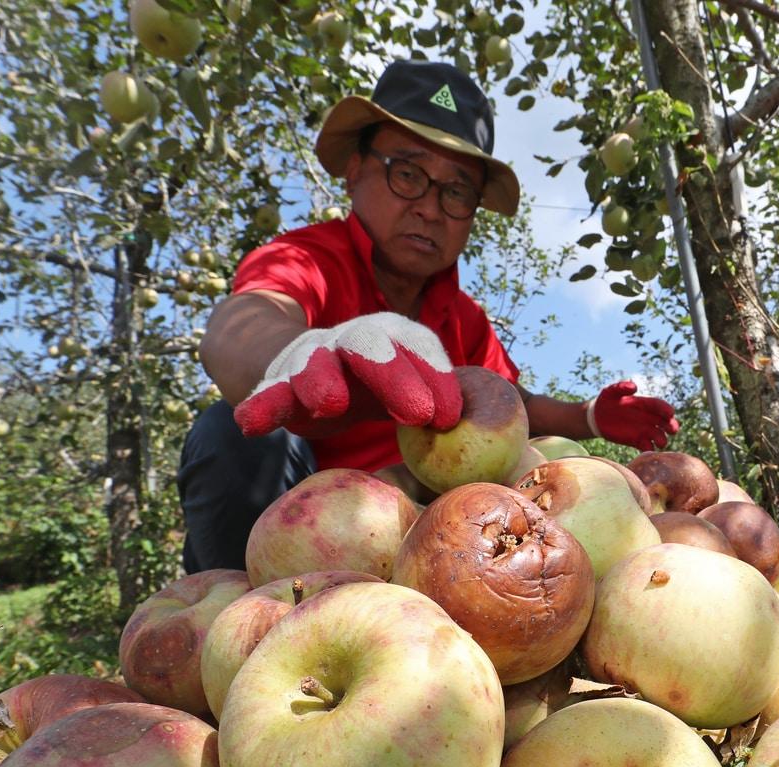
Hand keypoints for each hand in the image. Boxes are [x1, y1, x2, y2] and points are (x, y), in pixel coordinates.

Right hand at [233, 312, 461, 436]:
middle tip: (418, 414)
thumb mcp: (419, 385)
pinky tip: (250, 423)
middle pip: (371, 344)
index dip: (436, 377)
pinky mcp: (279, 384)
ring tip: (329, 404)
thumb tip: (528, 417)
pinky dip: (260, 405)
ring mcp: (312, 358)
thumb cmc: (380, 384)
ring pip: (313, 362)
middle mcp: (352, 338)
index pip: (418, 346)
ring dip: (320, 380)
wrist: (313, 370)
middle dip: (394, 375)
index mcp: (394, 333)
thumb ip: (458, 399)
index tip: (448, 417)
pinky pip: (267, 394)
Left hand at [586, 380, 678, 450]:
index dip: (666, 409)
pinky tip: (647, 449)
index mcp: (645, 404)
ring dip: (662, 439)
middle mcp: (649, 418)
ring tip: (660, 442)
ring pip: (660, 437)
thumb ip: (621, 387)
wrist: (597, 417)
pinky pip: (647, 447)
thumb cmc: (607, 400)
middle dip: (671, 426)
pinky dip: (649, 449)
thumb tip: (633, 386)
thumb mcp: (611, 391)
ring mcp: (644, 430)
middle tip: (672, 429)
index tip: (670, 413)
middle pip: (666, 423)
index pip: (660, 406)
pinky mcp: (637, 441)